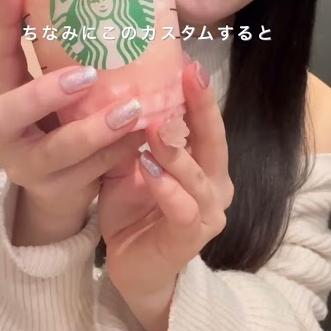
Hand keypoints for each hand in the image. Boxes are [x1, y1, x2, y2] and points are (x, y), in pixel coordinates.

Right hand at [0, 0, 145, 244]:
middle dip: (46, 92)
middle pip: (9, 112)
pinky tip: (145, 134)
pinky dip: (120, 151)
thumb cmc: (59, 122)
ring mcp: (27, 165)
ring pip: (58, 149)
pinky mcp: (56, 189)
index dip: (2, 20)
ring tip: (132, 109)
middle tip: (88, 74)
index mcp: (1, 94)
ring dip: (97, 129)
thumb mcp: (54, 88)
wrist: (57, 191)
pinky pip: (92, 171)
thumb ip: (63, 57)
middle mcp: (4, 131)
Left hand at [97, 60, 233, 330]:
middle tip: (189, 75)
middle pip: (214, 141)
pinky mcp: (190, 238)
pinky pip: (183, 210)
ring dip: (177, 151)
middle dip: (202, 108)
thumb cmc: (133, 212)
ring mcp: (208, 213)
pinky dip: (167, 188)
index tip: (187, 61)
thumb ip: (131, 134)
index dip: (199, 93)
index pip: (206, 122)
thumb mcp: (128, 164)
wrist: (132, 269)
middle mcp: (215, 185)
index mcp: (205, 164)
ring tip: (157, 126)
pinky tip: (148, 169)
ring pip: (199, 176)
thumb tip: (115, 87)